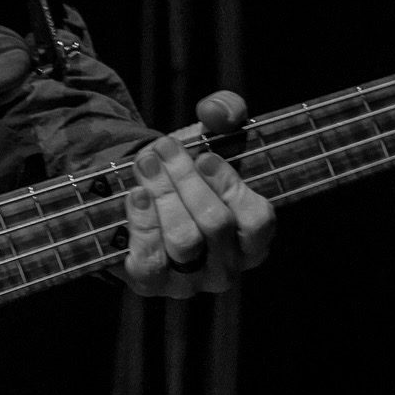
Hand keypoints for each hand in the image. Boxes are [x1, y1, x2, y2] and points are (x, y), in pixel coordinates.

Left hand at [114, 91, 274, 299]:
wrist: (140, 194)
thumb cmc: (186, 169)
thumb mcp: (210, 135)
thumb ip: (226, 111)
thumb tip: (218, 112)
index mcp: (251, 239)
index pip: (257, 221)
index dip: (231, 186)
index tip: (204, 155)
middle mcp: (226, 266)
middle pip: (215, 224)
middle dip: (186, 180)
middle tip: (164, 148)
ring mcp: (189, 281)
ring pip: (184, 241)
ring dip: (163, 194)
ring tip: (147, 163)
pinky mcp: (152, 284)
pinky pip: (150, 262)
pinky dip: (142, 224)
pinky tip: (136, 195)